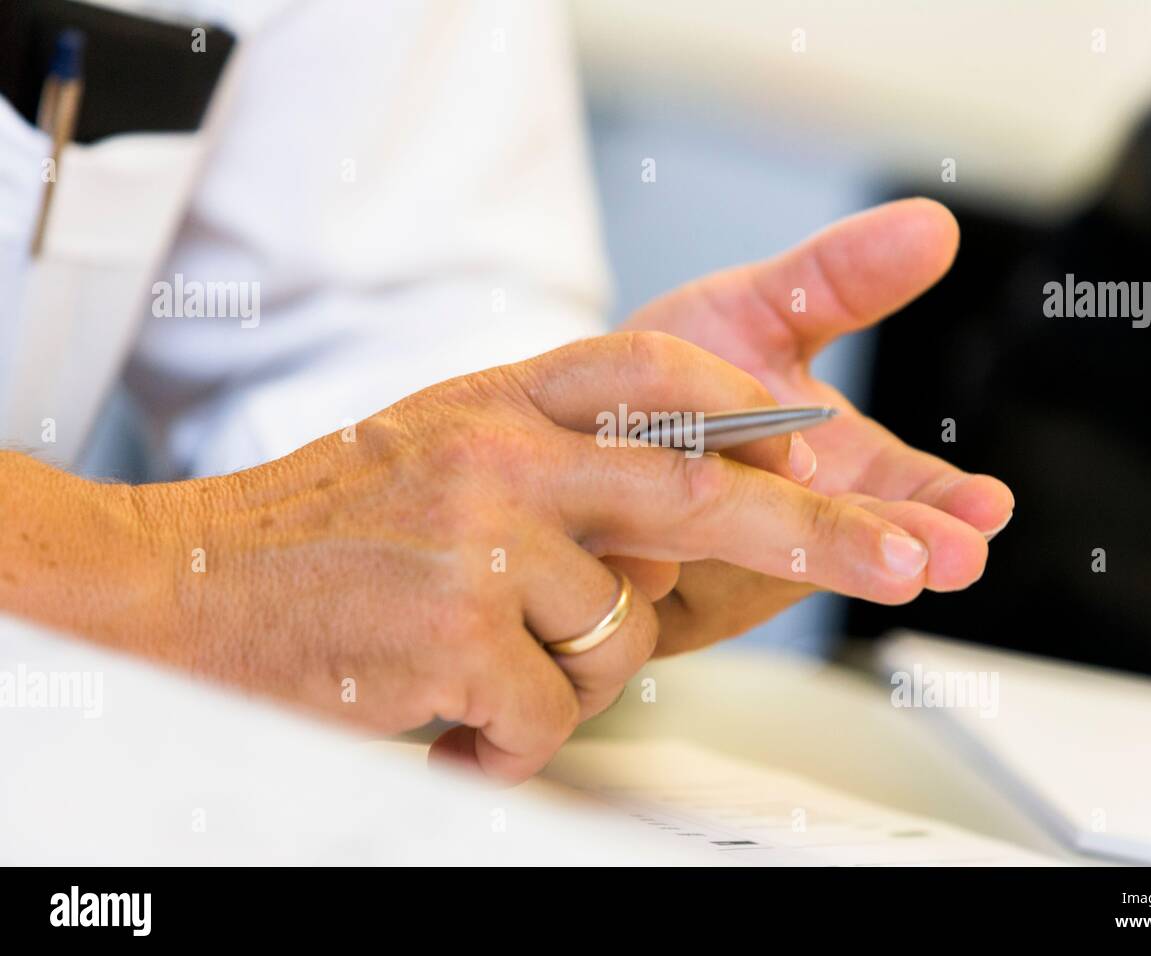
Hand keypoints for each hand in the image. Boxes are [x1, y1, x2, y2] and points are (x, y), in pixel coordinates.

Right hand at [1, 332, 938, 781]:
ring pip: (618, 635)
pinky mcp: (454, 632)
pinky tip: (445, 711)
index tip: (828, 448)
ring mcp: (477, 540)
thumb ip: (554, 456)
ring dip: (571, 675)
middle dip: (816, 532)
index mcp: (500, 398)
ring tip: (480, 663)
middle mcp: (497, 453)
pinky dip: (511, 735)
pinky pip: (552, 712)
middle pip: (695, 489)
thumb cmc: (325, 527)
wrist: (185, 583)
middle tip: (905, 556)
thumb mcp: (443, 447)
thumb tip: (684, 505)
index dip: (754, 413)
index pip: (661, 375)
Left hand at [621, 198, 1014, 651]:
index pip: (911, 493)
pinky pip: (678, 584)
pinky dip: (692, 572)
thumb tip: (937, 221)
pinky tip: (700, 560)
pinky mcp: (665, 593)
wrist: (575, 422)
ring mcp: (734, 560)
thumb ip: (842, 278)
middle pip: (861, 539)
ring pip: (782, 567)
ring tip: (889, 572)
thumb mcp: (761, 309)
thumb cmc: (679, 373)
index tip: (991, 508)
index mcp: (839, 467)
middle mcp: (797, 521)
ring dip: (830, 567)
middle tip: (955, 557)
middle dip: (907, 546)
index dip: (949, 503)